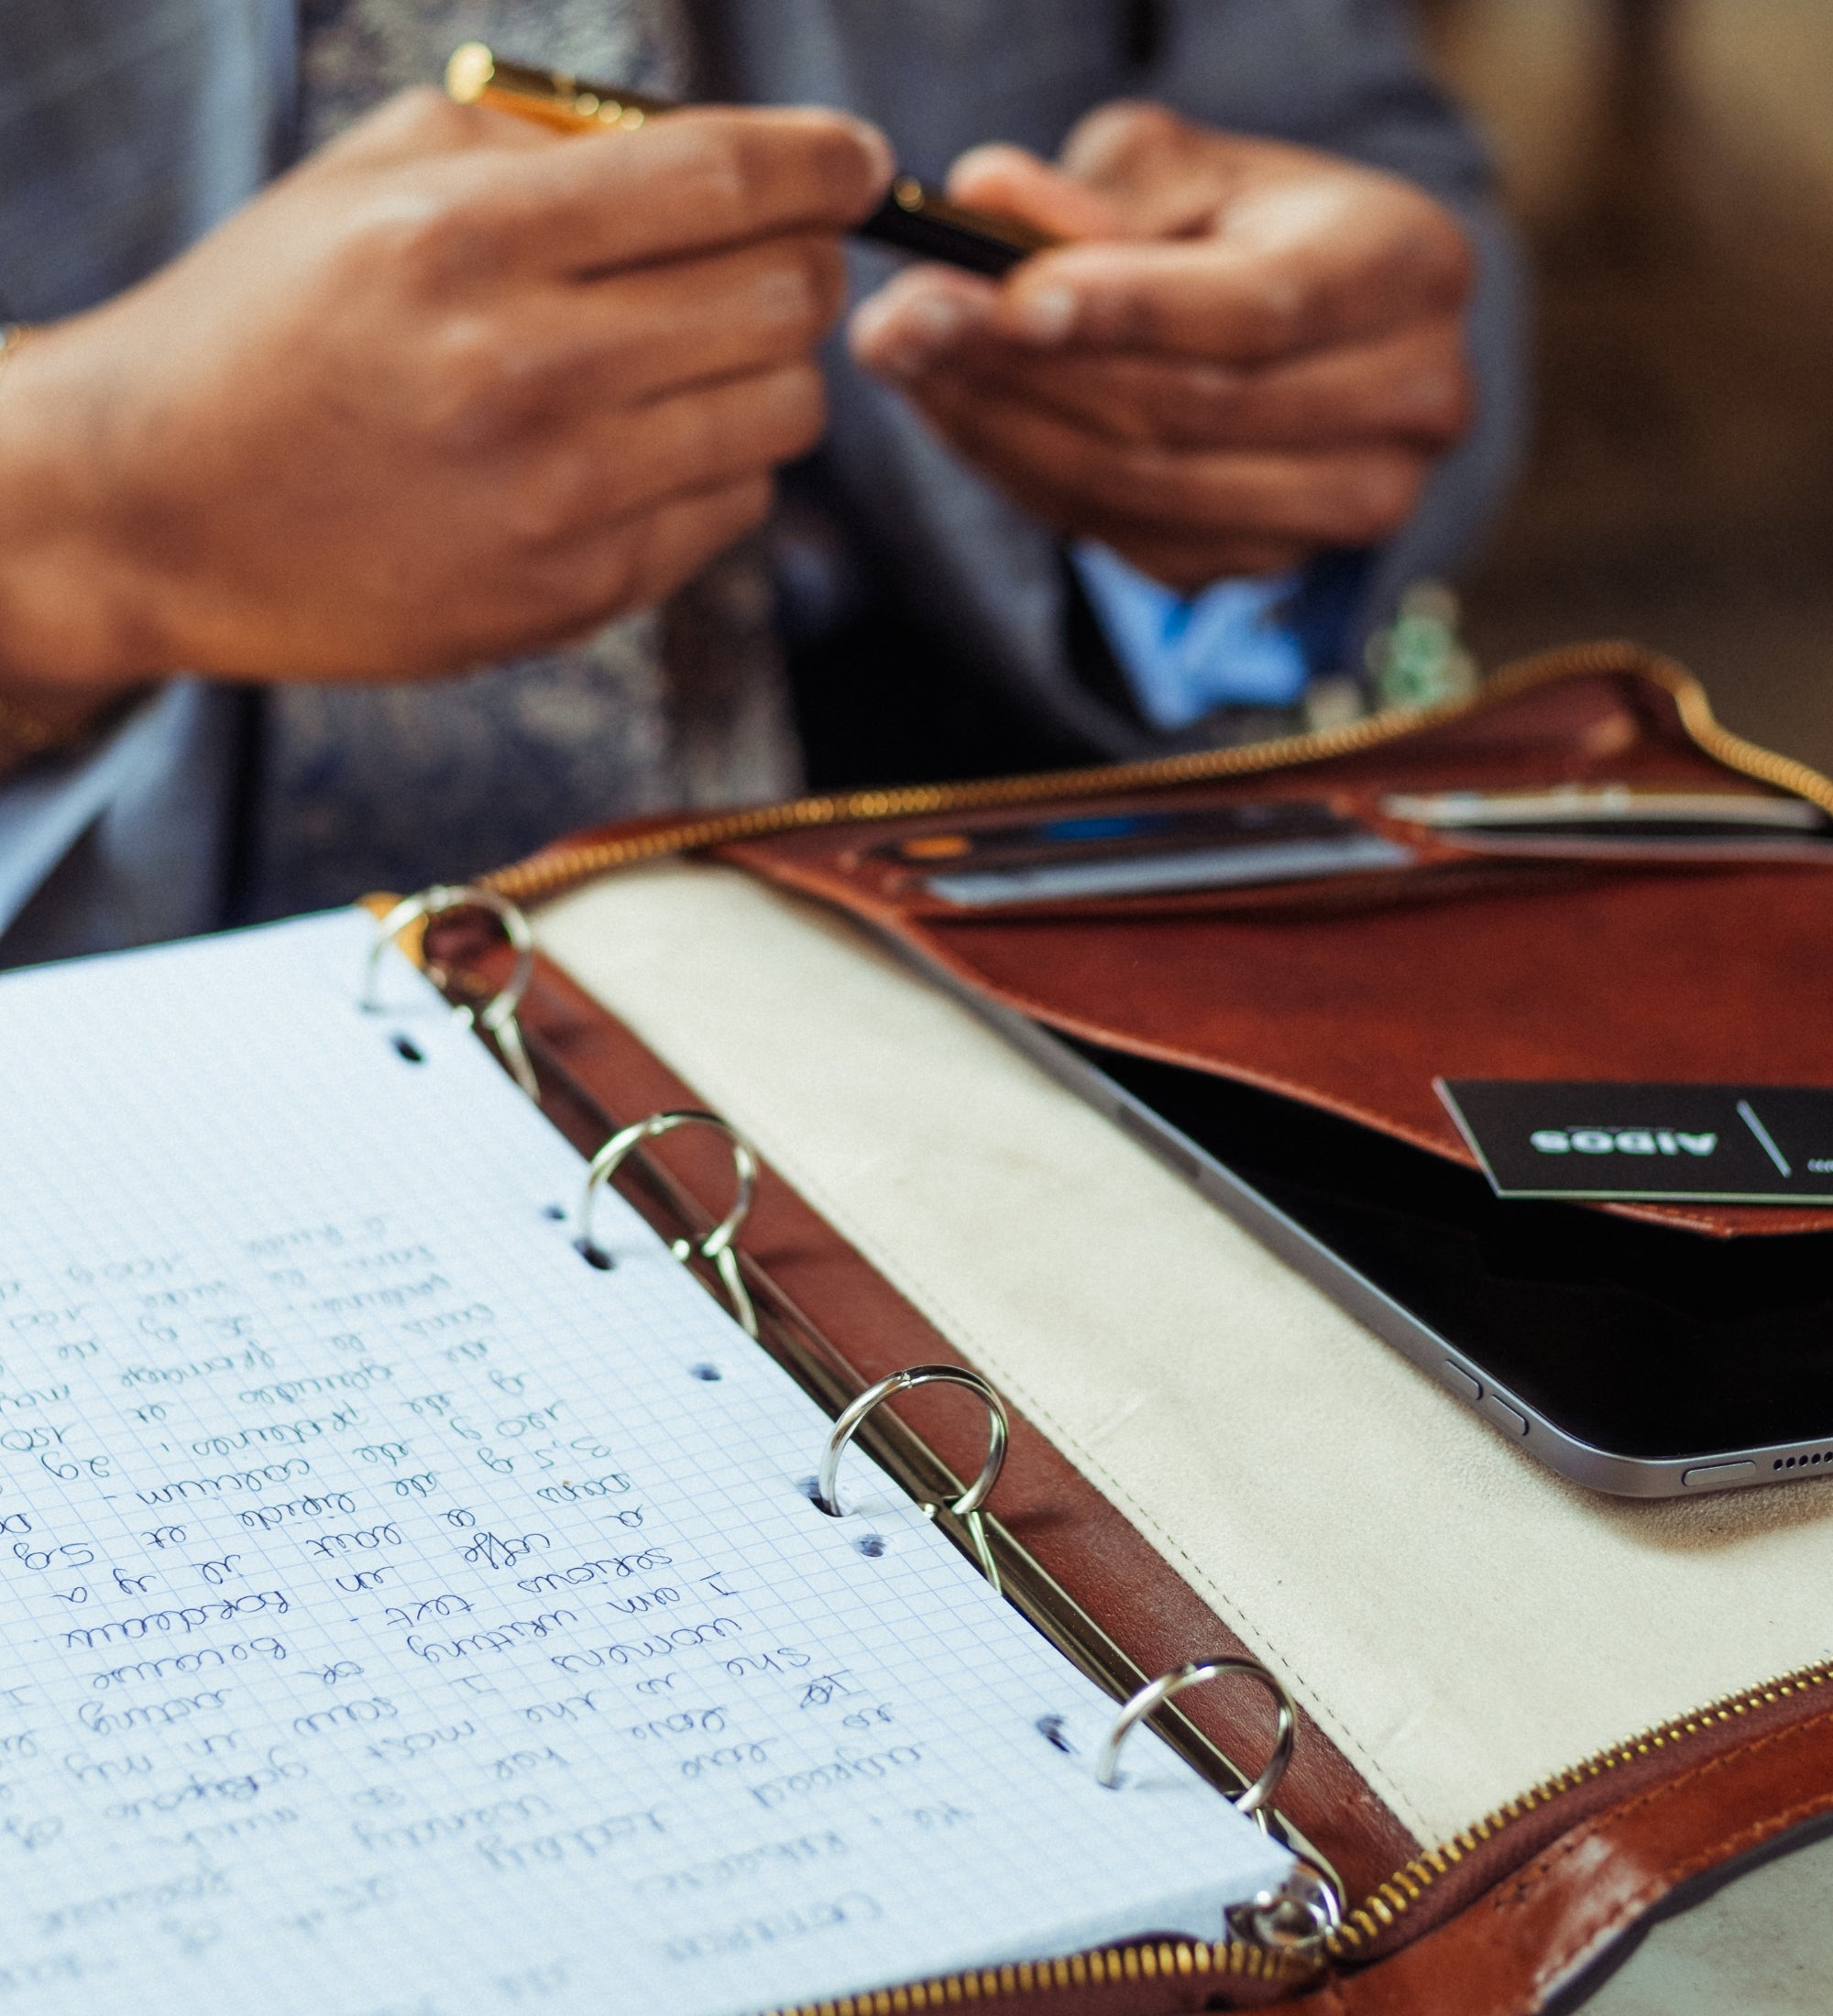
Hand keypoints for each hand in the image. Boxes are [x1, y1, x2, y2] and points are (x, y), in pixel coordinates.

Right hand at [0, 89, 889, 700]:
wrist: (161, 506)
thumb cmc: (270, 321)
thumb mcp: (370, 179)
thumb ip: (542, 144)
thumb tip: (726, 159)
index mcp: (468, 238)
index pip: (723, 179)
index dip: (823, 163)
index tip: (860, 164)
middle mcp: (524, 371)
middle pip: (781, 300)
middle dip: (806, 264)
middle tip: (778, 260)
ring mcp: (557, 500)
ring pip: (782, 415)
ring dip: (773, 370)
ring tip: (703, 354)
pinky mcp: (573, 595)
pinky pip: (733, 510)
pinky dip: (724, 464)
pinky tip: (651, 443)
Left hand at [849, 103, 1473, 591]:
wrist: (1309, 322)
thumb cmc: (1246, 226)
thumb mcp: (1180, 171)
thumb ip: (1091, 189)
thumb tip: (982, 201)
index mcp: (1405, 268)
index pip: (1259, 307)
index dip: (1128, 308)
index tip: (1007, 298)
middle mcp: (1409, 399)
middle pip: (1196, 411)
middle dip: (1033, 371)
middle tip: (905, 326)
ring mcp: (1352, 501)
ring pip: (1154, 492)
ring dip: (1011, 435)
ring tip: (911, 368)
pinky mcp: (1275, 564)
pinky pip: (1135, 543)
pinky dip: (1035, 486)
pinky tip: (965, 423)